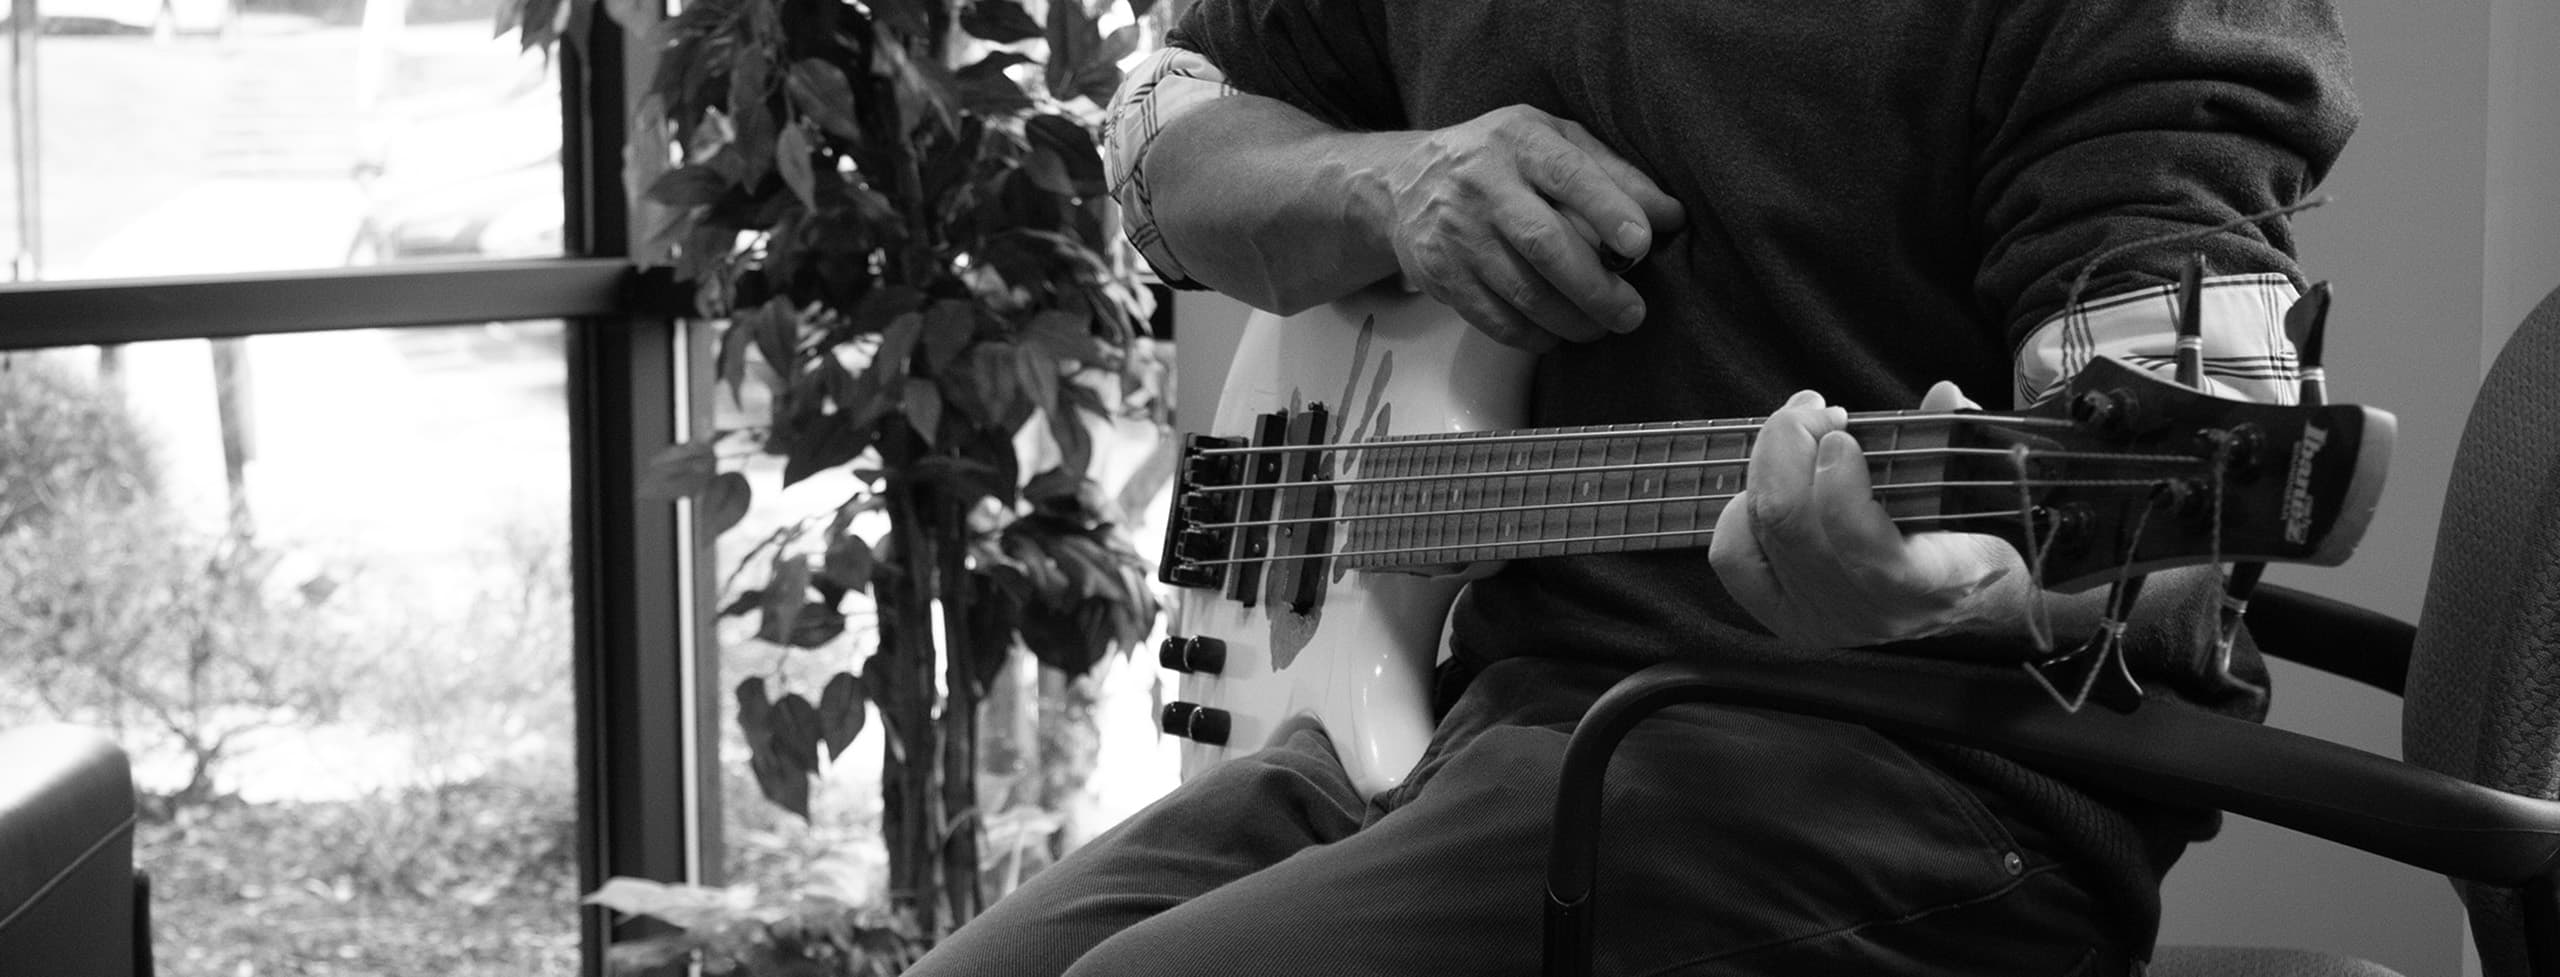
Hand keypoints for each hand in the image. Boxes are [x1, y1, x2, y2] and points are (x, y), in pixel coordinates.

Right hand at [1373, 105, 1685, 350]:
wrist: (1404, 181)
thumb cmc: (1501, 160)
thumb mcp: (1553, 142)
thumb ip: (1613, 174)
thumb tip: (1672, 216)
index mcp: (1519, 140)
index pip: (1568, 174)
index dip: (1608, 210)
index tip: (1642, 244)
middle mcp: (1481, 182)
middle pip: (1544, 243)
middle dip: (1595, 286)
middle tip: (1631, 313)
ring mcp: (1455, 231)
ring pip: (1521, 290)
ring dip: (1570, 320)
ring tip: (1600, 328)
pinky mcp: (1438, 273)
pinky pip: (1492, 317)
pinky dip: (1531, 335)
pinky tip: (1554, 334)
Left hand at [1708, 382, 2032, 648]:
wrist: (1971, 601)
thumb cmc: (1974, 530)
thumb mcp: (1989, 488)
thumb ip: (1964, 440)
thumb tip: (1944, 395)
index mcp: (1940, 581)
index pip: (1873, 557)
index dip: (1840, 490)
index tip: (1843, 436)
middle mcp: (1874, 613)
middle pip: (1793, 524)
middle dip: (1790, 444)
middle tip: (1817, 409)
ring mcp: (1825, 621)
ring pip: (1762, 528)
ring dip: (1769, 460)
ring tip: (1799, 426)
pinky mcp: (1784, 618)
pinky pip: (1734, 557)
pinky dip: (1740, 509)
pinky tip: (1769, 482)